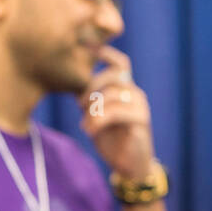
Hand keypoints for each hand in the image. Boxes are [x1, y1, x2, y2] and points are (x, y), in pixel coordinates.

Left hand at [79, 46, 155, 178]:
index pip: (120, 63)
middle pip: (113, 75)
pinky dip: (98, 120)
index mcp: (125, 89)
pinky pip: (116, 112)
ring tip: (86, 125)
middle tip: (79, 104)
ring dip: (93, 110)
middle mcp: (135, 93)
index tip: (84, 45)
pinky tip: (90, 131)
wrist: (129, 165)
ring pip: (112, 94)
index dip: (104, 52)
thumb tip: (70, 82)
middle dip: (92, 86)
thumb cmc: (111, 139)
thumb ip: (89, 99)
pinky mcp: (141, 121)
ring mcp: (140, 106)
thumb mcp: (95, 115)